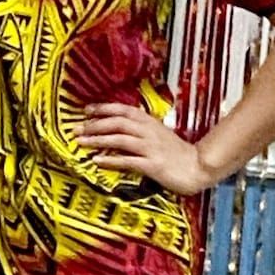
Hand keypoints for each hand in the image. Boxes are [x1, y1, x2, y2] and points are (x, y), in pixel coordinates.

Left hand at [80, 101, 214, 195]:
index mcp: (148, 121)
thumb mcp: (158, 133)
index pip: (122, 109)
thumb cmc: (177, 151)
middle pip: (116, 123)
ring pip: (119, 140)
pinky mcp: (152, 164)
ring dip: (98, 140)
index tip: (86, 110)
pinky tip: (98, 161)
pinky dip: (111, 160)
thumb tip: (119, 126)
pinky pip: (127, 160)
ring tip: (81, 142)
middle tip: (76, 128)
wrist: (198, 166)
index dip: (103, 108)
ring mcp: (150, 147)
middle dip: (94, 125)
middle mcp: (148, 131)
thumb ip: (140, 128)